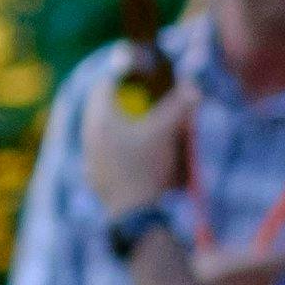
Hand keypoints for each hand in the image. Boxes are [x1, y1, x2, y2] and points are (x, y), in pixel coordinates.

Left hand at [79, 82, 194, 217]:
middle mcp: (89, 137)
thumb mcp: (168, 132)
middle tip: (124, 91)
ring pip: (95, 131)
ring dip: (110, 122)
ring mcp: (89, 158)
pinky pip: (98, 151)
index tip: (130, 71)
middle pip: (96, 109)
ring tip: (126, 119)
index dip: (116, 77)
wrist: (135, 213)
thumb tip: (195, 85)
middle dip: (111, 98)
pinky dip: (110, 144)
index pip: (101, 88)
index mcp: (101, 120)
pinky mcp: (94, 176)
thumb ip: (181, 106)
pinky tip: (124, 149)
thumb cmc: (148, 168)